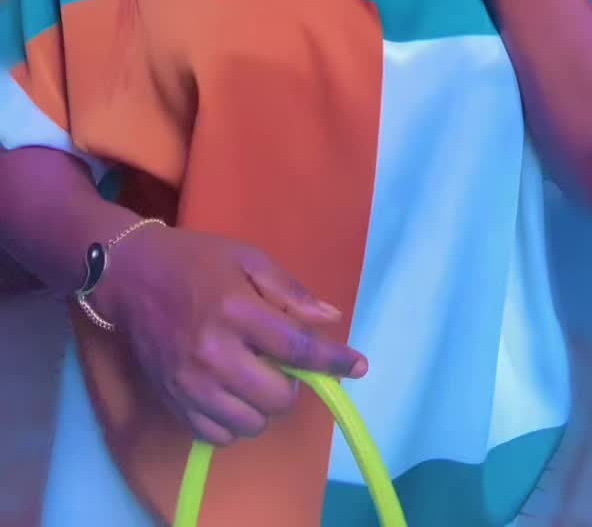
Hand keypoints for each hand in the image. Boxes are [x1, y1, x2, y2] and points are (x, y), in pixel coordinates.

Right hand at [96, 226, 367, 446]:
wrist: (130, 276)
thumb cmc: (195, 260)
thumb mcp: (247, 258)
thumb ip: (289, 291)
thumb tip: (330, 319)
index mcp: (236, 311)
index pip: (296, 348)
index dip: (333, 361)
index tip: (359, 366)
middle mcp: (213, 355)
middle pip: (278, 397)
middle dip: (293, 384)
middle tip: (282, 362)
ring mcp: (191, 385)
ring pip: (252, 423)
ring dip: (264, 405)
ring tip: (255, 376)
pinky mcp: (174, 403)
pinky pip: (221, 435)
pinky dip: (236, 421)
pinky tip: (233, 392)